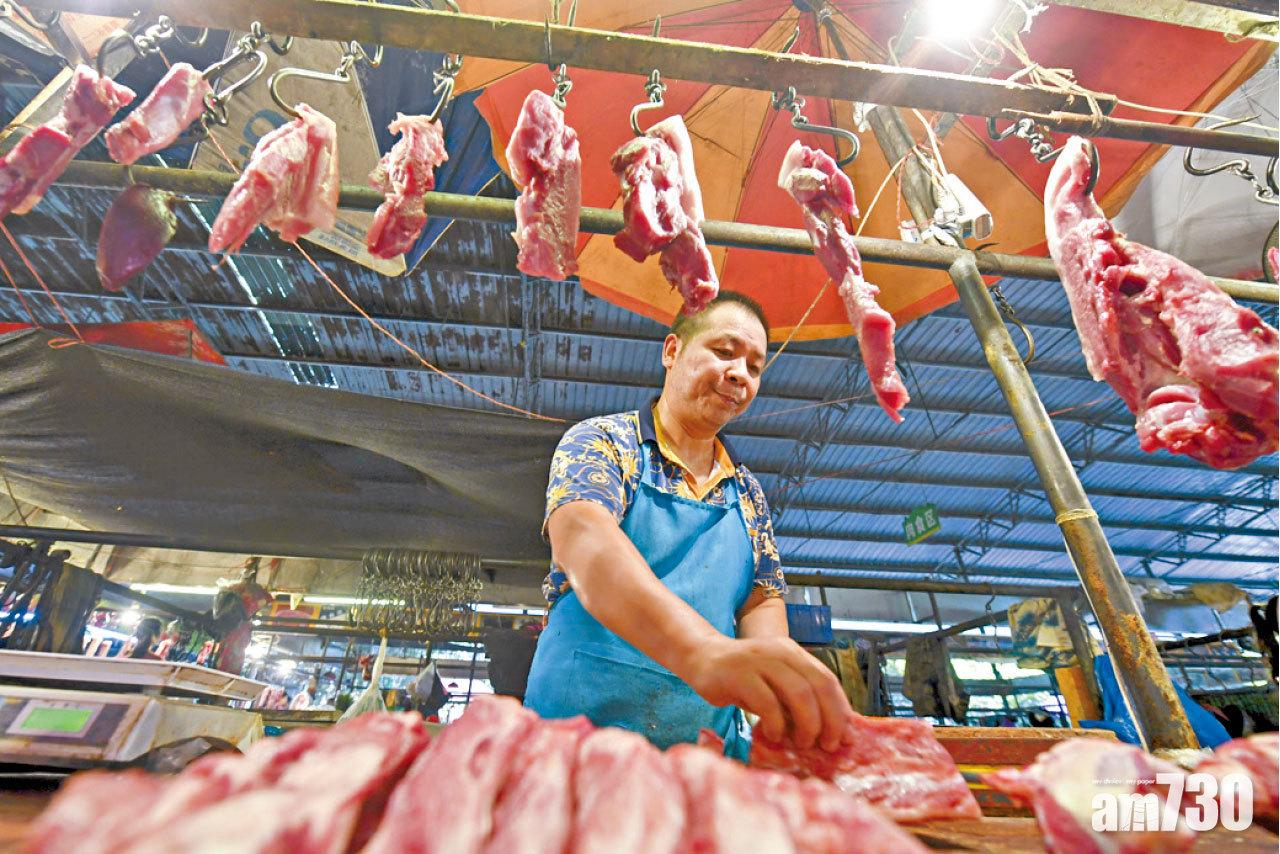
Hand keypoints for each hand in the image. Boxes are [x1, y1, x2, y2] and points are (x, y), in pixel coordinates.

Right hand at [679, 635, 854, 751]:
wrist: (703, 657)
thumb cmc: (743, 678)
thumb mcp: (775, 683)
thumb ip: (798, 699)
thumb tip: (830, 731)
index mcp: (794, 653)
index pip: (828, 680)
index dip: (840, 709)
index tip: (846, 736)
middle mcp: (781, 652)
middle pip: (818, 687)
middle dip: (829, 720)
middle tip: (827, 745)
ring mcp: (760, 661)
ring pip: (798, 693)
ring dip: (806, 724)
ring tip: (802, 743)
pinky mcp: (739, 675)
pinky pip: (768, 703)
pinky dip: (776, 724)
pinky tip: (773, 735)